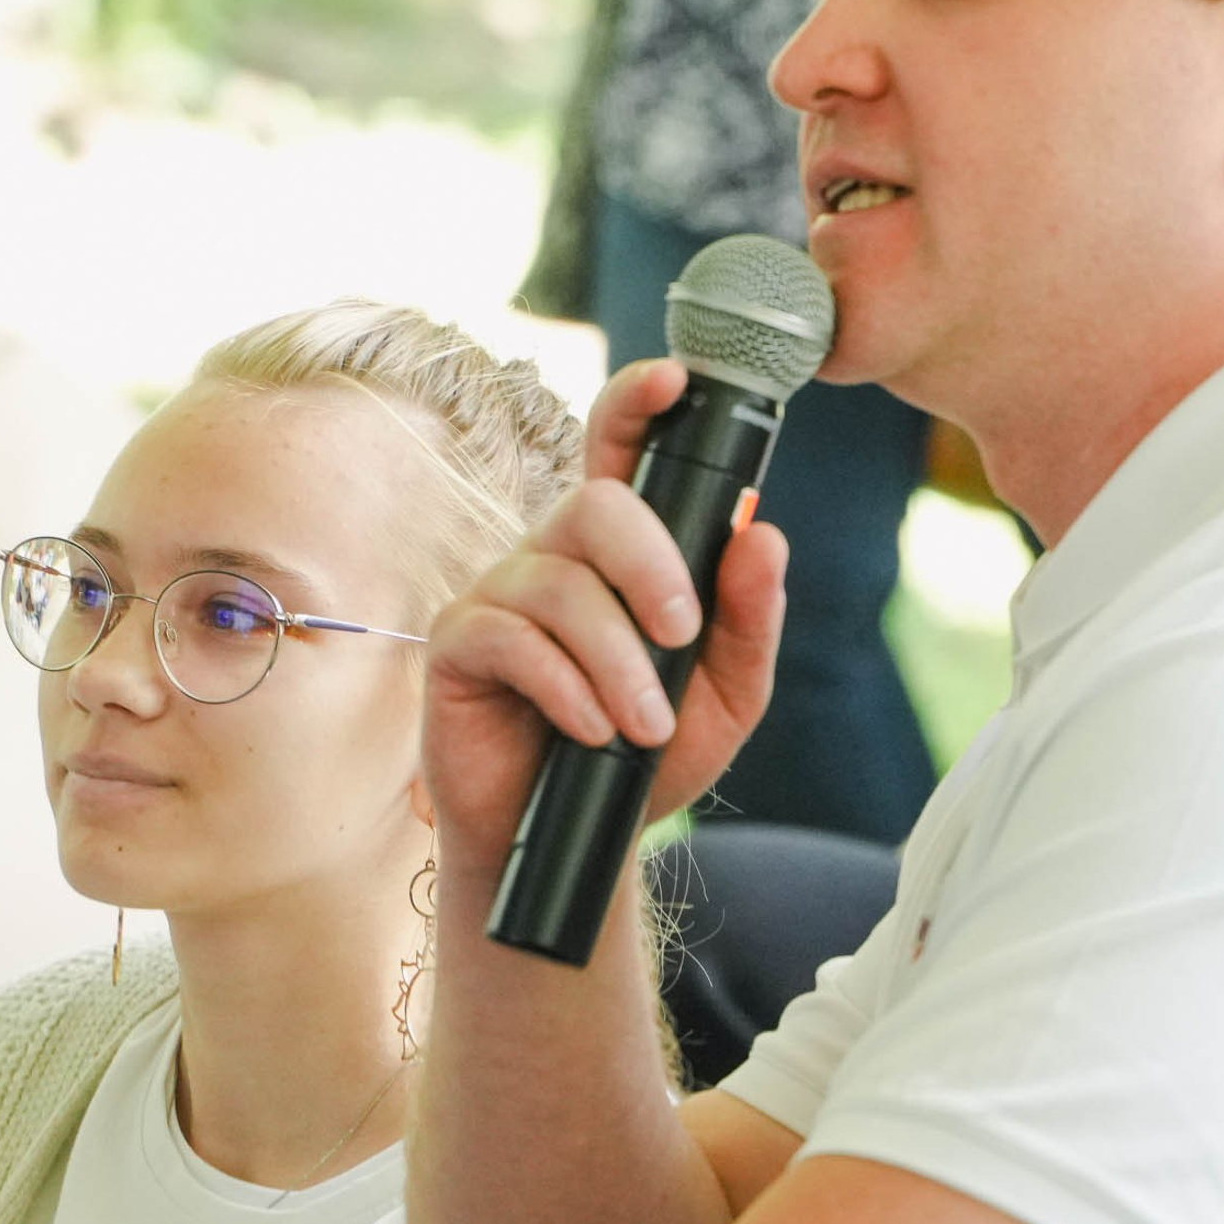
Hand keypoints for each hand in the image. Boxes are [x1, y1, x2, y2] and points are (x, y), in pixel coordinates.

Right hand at [421, 358, 787, 879]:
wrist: (579, 843)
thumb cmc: (645, 756)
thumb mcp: (725, 695)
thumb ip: (749, 618)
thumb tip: (763, 533)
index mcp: (618, 551)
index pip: (619, 450)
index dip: (638, 401)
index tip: (675, 379)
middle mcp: (554, 554)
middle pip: (593, 504)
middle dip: (649, 565)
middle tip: (682, 634)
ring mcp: (501, 595)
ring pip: (560, 585)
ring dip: (615, 660)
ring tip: (642, 726)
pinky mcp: (460, 646)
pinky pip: (511, 638)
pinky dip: (565, 686)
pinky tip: (592, 729)